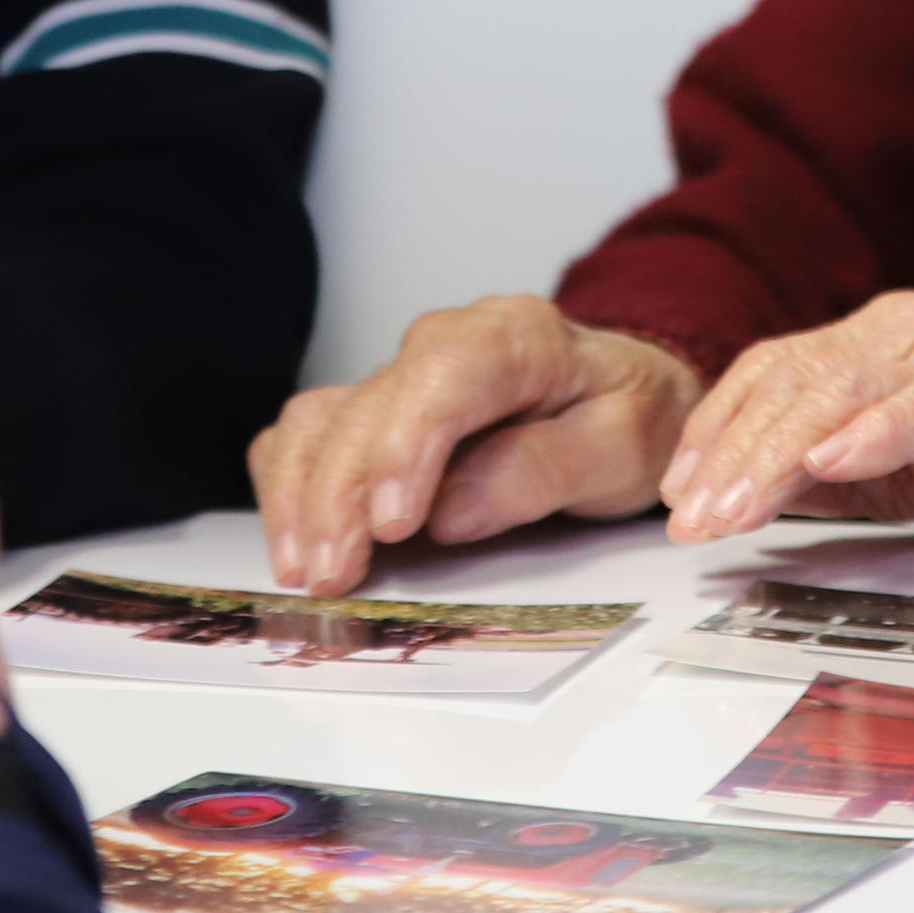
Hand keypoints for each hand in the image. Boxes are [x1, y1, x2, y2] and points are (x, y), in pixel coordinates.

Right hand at [248, 294, 704, 595]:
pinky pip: (307, 433)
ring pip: (323, 418)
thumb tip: (454, 511)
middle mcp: (443, 343)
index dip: (406, 448)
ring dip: (302, 497)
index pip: (446, 377)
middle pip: (369, 407)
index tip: (392, 524)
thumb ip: (542, 469)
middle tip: (333, 575)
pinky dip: (288, 486)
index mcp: (517, 338)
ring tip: (306, 571)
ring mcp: (400, 374)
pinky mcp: (371, 408)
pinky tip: (294, 543)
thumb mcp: (623, 447)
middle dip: (340, 495)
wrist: (622, 389)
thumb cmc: (626, 416)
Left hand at [659, 290, 913, 555]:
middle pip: (794, 380)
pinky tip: (831, 462)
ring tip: (730, 508)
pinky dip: (875, 432)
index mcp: (887, 340)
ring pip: (844, 393)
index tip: (673, 495)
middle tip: (685, 519)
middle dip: (729, 453)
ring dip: (777, 454)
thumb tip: (747, 490)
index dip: (716, 430)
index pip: (775, 372)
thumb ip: (835, 473)